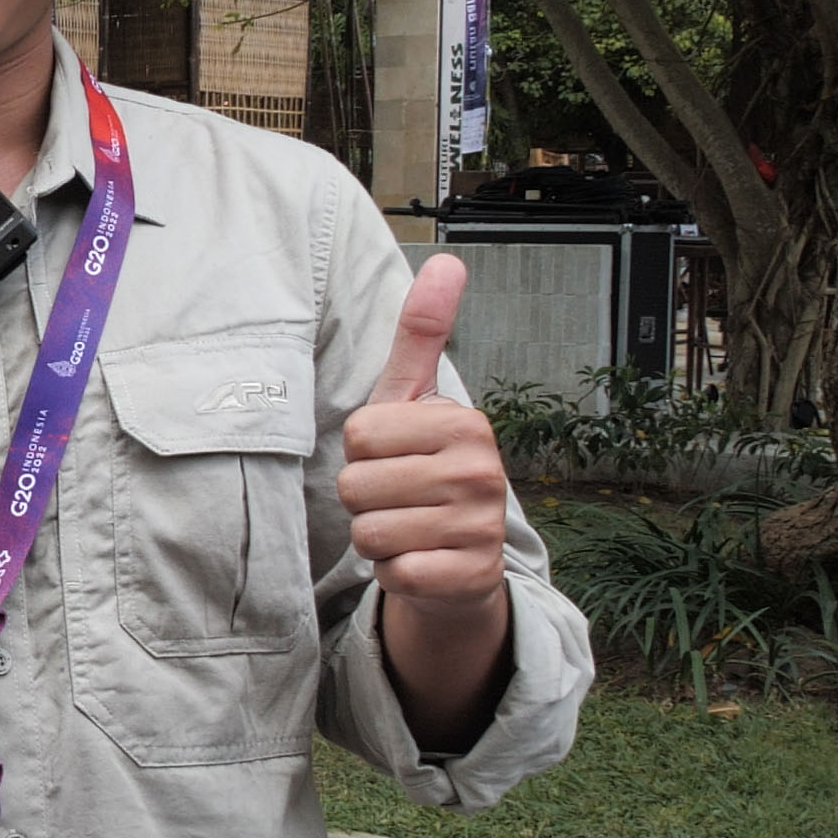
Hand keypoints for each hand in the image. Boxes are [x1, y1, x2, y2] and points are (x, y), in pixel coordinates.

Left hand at [338, 255, 510, 606]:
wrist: (461, 560)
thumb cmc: (427, 471)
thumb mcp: (417, 399)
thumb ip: (423, 332)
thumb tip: (445, 260)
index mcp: (464, 423)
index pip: (358, 434)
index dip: (363, 451)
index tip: (396, 456)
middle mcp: (481, 472)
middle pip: (355, 484)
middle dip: (365, 497)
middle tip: (401, 497)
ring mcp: (479, 527)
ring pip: (368, 531)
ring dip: (376, 536)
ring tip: (409, 526)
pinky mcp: (467, 576)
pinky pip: (391, 572)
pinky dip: (394, 572)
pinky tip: (420, 559)